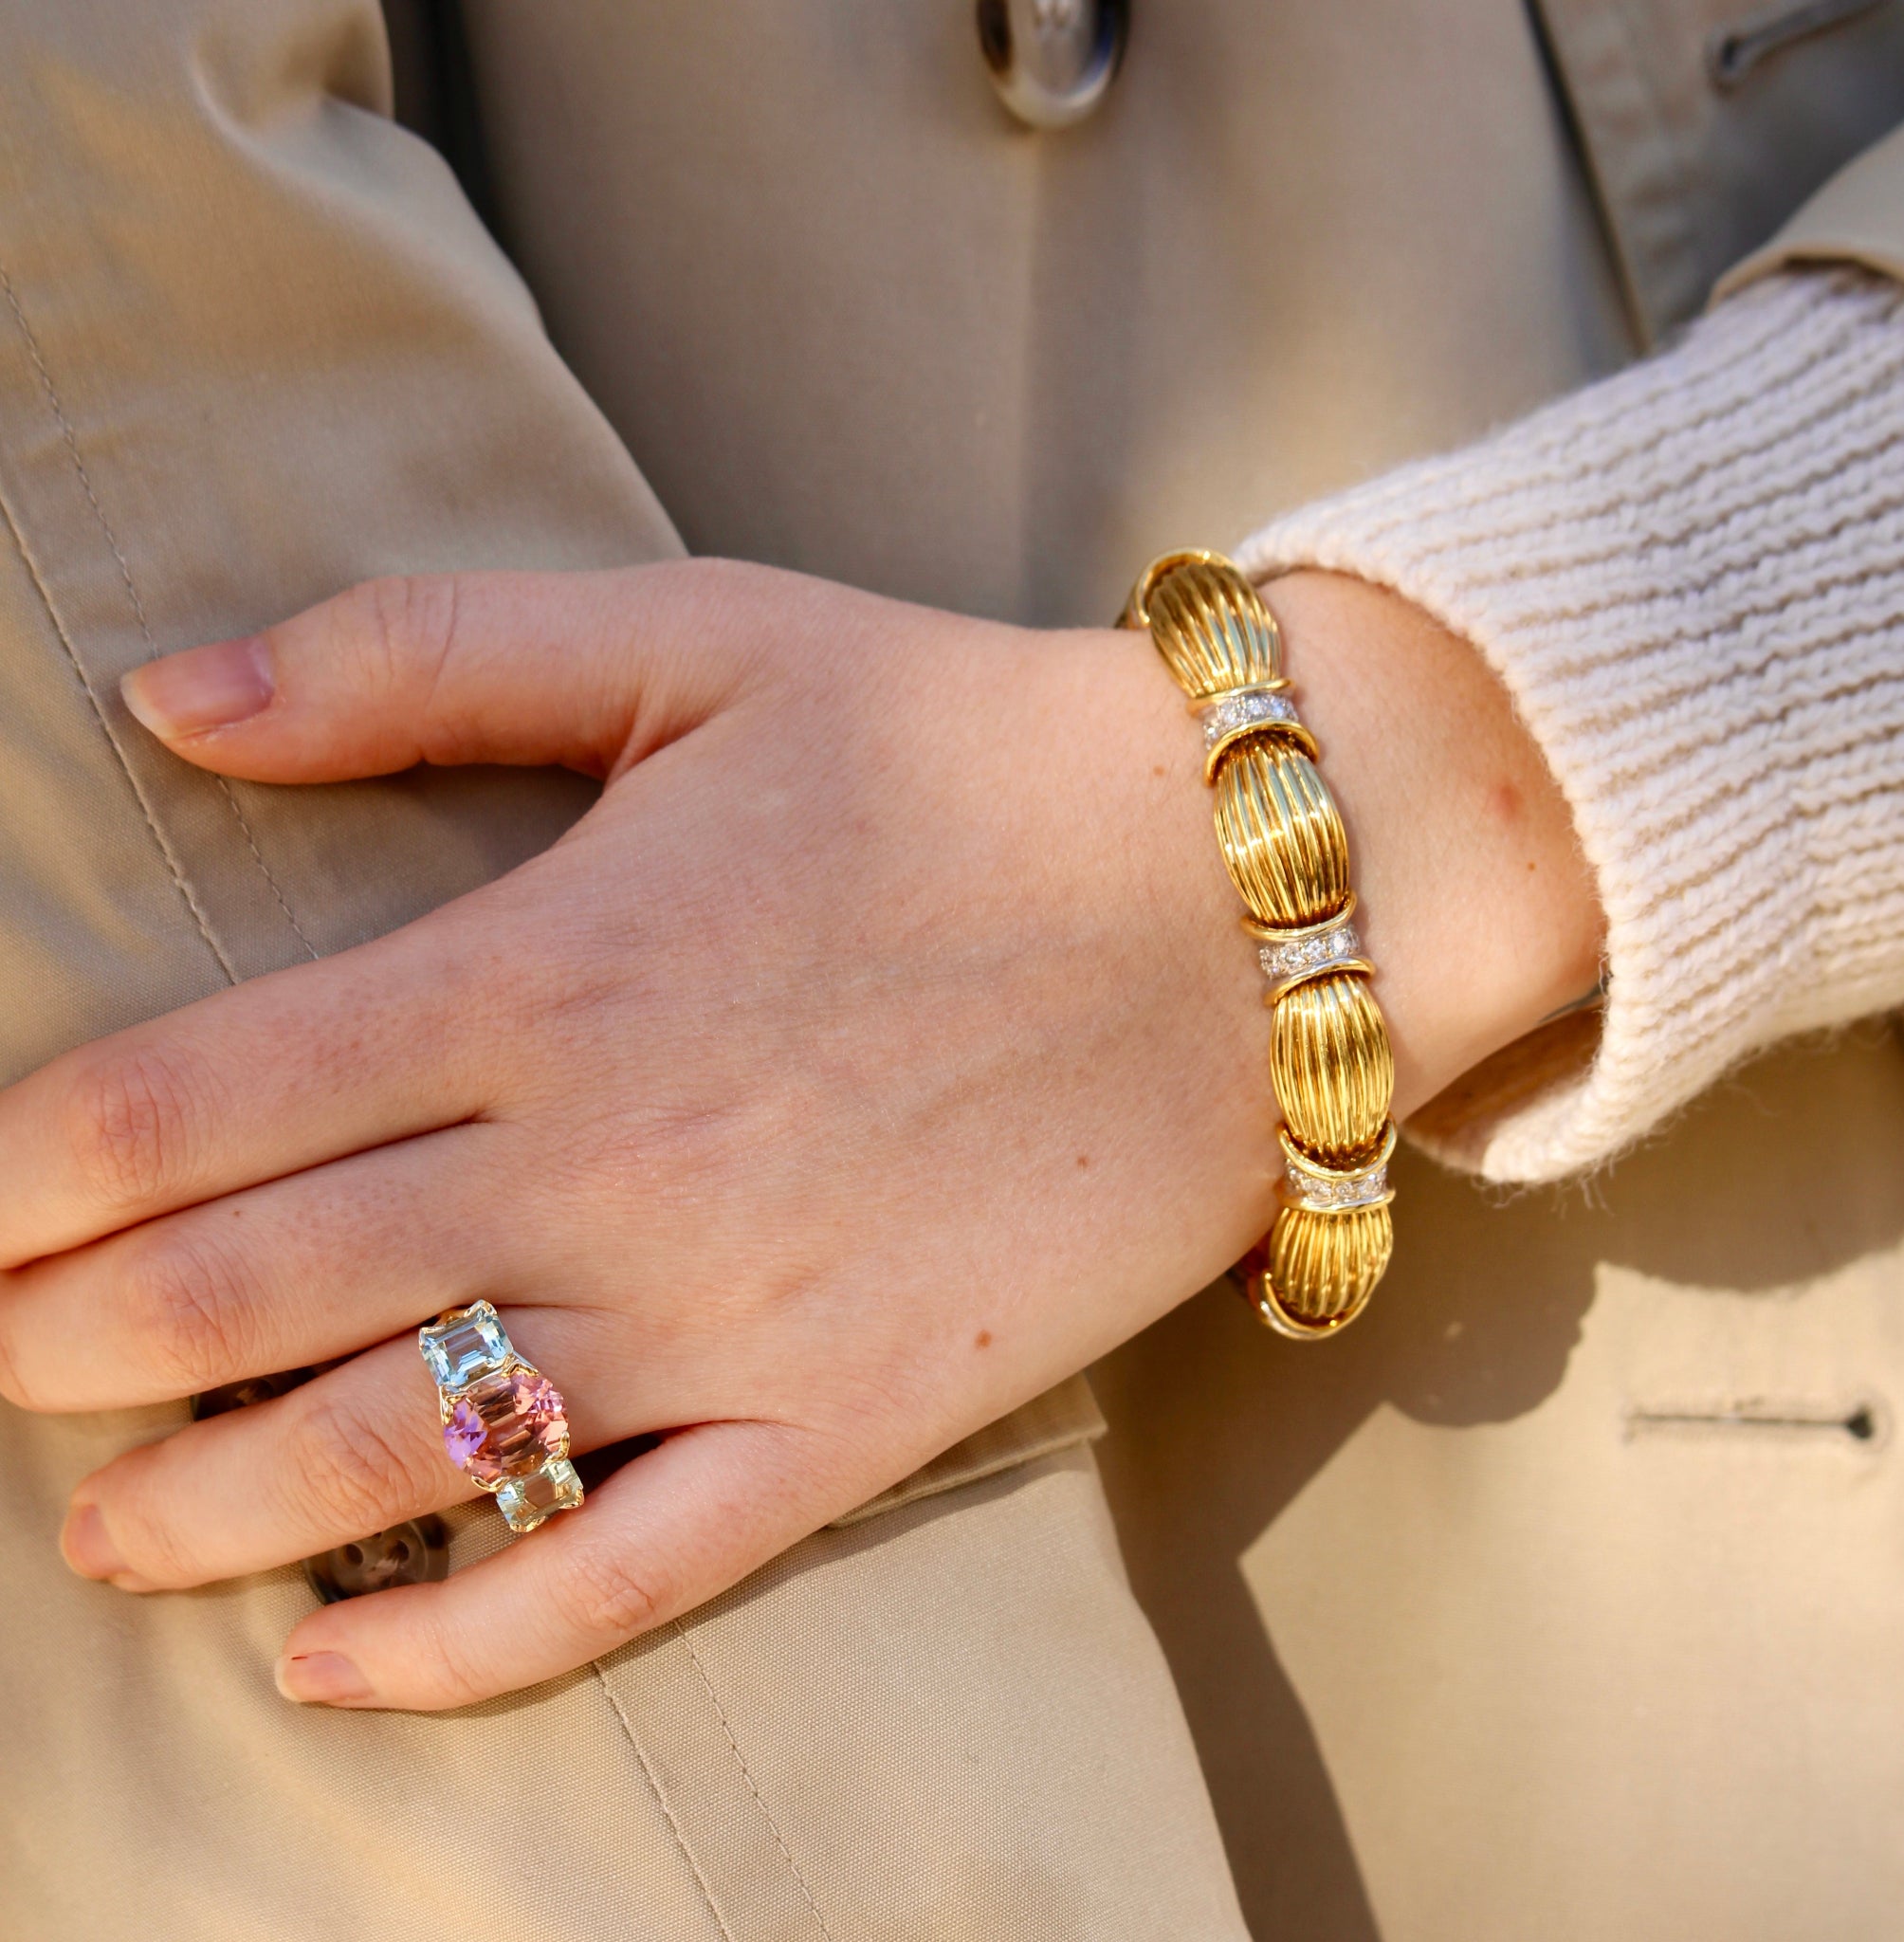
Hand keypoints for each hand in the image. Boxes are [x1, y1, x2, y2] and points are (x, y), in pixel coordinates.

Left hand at [0, 559, 1596, 1708]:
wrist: (1247, 901)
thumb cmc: (972, 752)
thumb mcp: (703, 642)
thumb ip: (421, 658)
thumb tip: (161, 697)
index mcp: (544, 969)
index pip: (189, 1105)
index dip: (29, 1175)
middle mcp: (603, 1166)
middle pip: (248, 1293)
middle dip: (72, 1345)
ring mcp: (728, 1318)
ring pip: (395, 1456)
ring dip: (201, 1507)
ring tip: (99, 1531)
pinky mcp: (851, 1423)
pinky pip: (622, 1572)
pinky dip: (459, 1644)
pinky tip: (335, 1663)